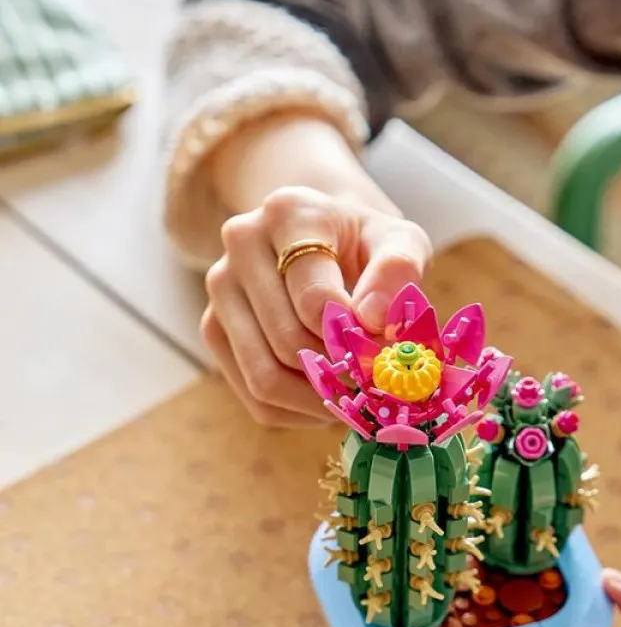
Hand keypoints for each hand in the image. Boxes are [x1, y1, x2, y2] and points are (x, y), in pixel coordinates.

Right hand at [203, 188, 430, 427]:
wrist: (325, 239)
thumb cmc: (367, 244)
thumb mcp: (400, 241)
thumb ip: (398, 271)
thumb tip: (372, 319)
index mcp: (290, 213)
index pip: (314, 298)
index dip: (353, 338)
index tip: (384, 349)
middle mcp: (242, 242)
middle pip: (288, 342)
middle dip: (339, 373)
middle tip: (377, 384)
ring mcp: (220, 286)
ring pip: (265, 378)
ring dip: (319, 401)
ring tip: (357, 397)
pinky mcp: (213, 328)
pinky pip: (255, 399)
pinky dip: (299, 413)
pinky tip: (329, 398)